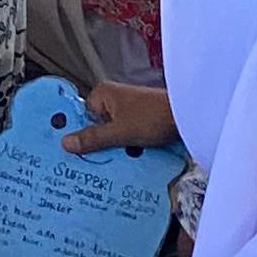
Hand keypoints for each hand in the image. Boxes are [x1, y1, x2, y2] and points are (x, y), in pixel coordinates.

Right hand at [61, 82, 178, 155]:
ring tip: (115, 163)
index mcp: (103, 94)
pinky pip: (127, 135)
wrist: (191, 118)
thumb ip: (93, 138)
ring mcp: (129, 109)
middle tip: (94, 163)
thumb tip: (65, 143)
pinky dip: (128, 146)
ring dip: (117, 147)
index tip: (74, 152)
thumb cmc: (155, 118)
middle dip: (100, 143)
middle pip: (98, 126)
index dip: (80, 134)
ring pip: (113, 133)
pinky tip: (129, 159)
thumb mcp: (119, 132)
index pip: (81, 116)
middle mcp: (114, 98)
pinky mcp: (142, 119)